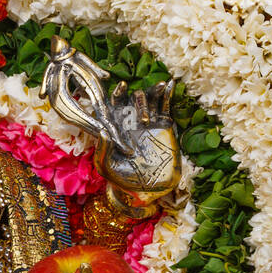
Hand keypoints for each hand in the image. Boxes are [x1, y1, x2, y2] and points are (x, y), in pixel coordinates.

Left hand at [42, 38, 179, 216]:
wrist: (149, 188)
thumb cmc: (122, 179)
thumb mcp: (107, 167)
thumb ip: (102, 150)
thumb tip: (102, 131)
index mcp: (114, 126)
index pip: (113, 105)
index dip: (116, 93)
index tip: (120, 86)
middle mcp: (129, 119)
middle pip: (131, 99)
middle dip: (136, 96)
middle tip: (140, 99)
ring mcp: (147, 120)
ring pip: (149, 99)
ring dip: (153, 91)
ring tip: (160, 86)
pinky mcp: (164, 124)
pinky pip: (165, 106)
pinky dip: (167, 95)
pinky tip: (170, 84)